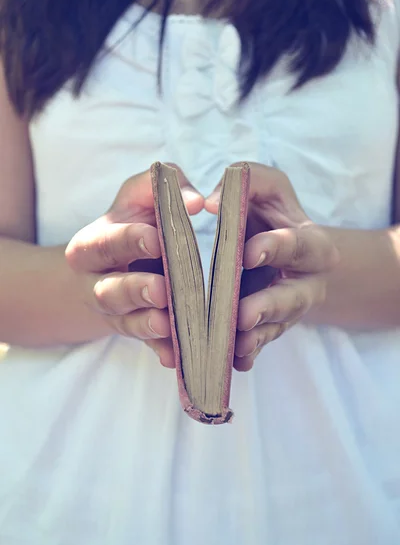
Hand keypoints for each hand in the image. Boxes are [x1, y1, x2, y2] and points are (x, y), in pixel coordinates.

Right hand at [66, 165, 203, 367]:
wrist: (119, 264)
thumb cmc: (137, 222)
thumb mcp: (141, 197)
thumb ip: (164, 185)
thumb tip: (197, 201)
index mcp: (93, 245)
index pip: (105, 243)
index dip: (128, 241)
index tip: (156, 238)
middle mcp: (98, 283)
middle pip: (109, 291)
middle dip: (133, 290)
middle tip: (161, 288)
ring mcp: (117, 313)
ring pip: (126, 323)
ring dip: (146, 325)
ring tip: (167, 324)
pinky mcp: (138, 332)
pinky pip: (148, 345)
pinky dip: (162, 350)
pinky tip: (177, 355)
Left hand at [205, 163, 338, 371]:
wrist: (279, 247)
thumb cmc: (270, 212)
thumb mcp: (266, 187)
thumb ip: (246, 182)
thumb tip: (213, 204)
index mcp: (310, 244)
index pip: (298, 246)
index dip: (276, 249)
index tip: (248, 252)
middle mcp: (305, 282)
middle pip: (292, 298)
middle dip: (269, 307)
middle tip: (244, 315)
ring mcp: (287, 311)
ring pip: (275, 328)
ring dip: (255, 338)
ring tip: (234, 346)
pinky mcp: (269, 328)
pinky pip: (260, 345)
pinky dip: (247, 354)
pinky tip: (232, 362)